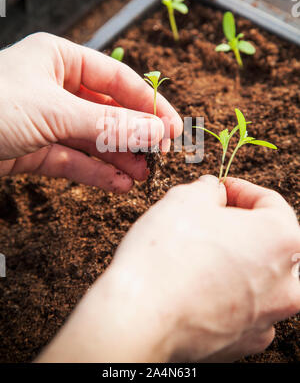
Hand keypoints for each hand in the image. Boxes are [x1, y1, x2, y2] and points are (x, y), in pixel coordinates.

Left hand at [0, 33, 181, 191]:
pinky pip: (73, 160)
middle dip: (135, 135)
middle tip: (161, 156)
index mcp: (59, 59)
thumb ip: (107, 124)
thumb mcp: (54, 111)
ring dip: (119, 158)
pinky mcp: (34, 149)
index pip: (117, 79)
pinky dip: (95, 173)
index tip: (173, 127)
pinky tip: (118, 185)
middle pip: (108, 111)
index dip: (149, 103)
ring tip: (143, 176)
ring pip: (93, 139)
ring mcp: (45, 119)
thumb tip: (156, 132)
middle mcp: (55, 87)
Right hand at [37, 176, 299, 361]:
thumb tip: (212, 192)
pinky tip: (198, 284)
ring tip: (197, 252)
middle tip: (207, 218)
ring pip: (256, 275)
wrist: (141, 318)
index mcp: (283, 239)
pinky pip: (243, 306)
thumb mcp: (186, 198)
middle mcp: (286, 281)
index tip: (220, 190)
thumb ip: (209, 188)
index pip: (269, 201)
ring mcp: (268, 314)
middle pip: (266, 240)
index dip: (238, 190)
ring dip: (233, 260)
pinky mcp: (246, 339)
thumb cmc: (166, 258)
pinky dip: (226, 293)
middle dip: (238, 226)